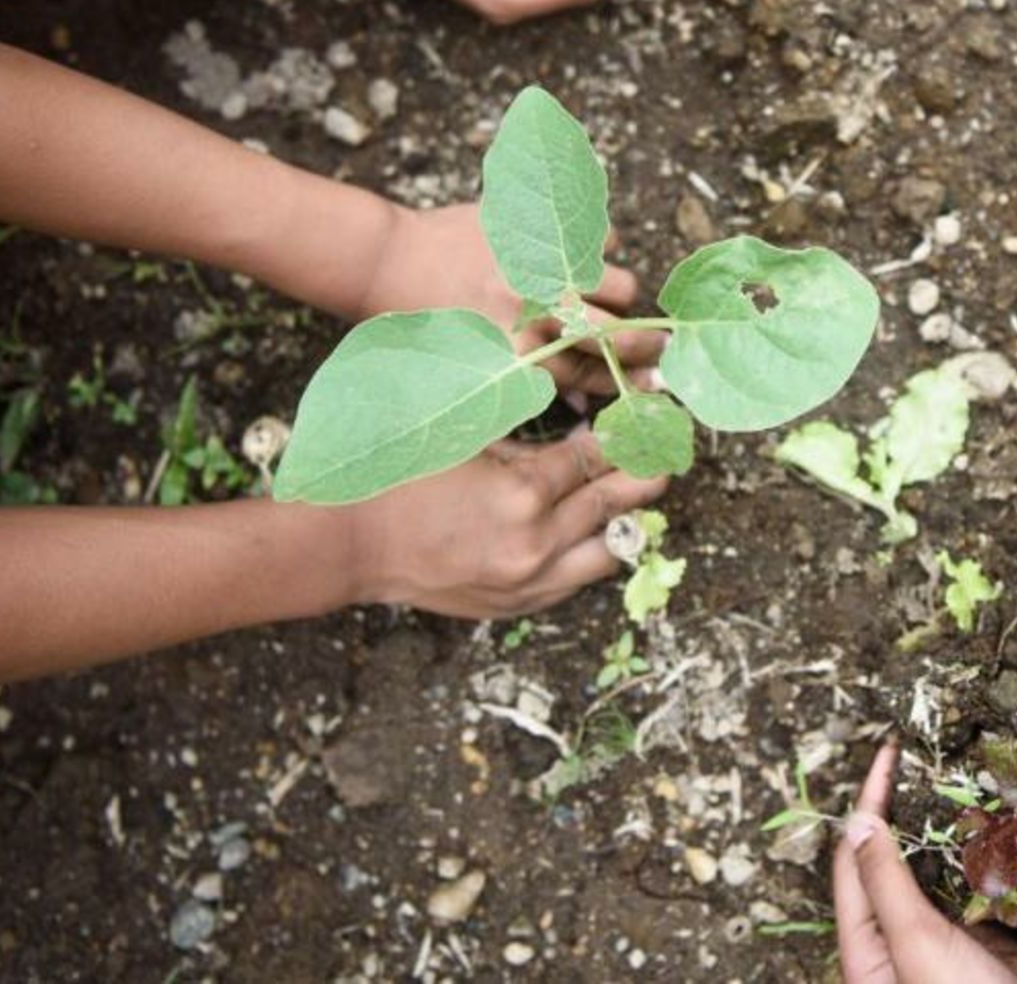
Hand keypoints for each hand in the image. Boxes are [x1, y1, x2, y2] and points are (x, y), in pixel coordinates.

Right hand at [344, 428, 666, 616]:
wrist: (351, 543)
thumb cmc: (401, 476)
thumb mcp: (467, 437)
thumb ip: (526, 427)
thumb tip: (575, 410)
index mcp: (522, 494)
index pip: (597, 460)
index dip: (626, 435)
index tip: (645, 416)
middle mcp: (535, 544)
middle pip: (614, 504)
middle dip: (643, 473)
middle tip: (665, 451)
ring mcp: (527, 583)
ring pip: (607, 552)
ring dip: (625, 520)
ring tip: (637, 494)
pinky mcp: (515, 606)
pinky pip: (574, 581)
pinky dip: (590, 551)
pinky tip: (594, 527)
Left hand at [357, 203, 662, 395]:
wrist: (389, 263)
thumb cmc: (430, 325)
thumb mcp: (474, 370)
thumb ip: (529, 387)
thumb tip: (581, 407)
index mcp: (520, 358)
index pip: (594, 377)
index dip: (630, 382)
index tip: (658, 381)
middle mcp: (534, 317)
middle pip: (619, 336)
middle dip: (649, 343)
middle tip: (662, 342)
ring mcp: (539, 269)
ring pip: (621, 286)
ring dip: (623, 292)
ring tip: (611, 293)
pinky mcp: (537, 229)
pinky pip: (601, 237)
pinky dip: (602, 245)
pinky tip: (584, 254)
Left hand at [835, 741, 1016, 983]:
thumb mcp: (916, 945)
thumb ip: (885, 883)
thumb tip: (857, 822)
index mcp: (867, 948)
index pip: (855, 858)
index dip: (868, 802)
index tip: (889, 754)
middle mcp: (900, 941)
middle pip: (891, 860)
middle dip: (904, 809)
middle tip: (922, 756)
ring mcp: (944, 942)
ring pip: (937, 871)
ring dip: (947, 828)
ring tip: (958, 778)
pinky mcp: (986, 944)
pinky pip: (978, 889)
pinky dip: (986, 856)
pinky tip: (998, 824)